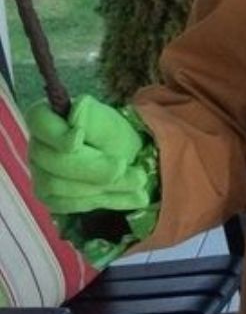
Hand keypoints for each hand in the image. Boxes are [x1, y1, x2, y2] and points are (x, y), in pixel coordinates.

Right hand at [25, 95, 155, 213]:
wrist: (123, 159)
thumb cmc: (111, 134)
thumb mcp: (108, 121)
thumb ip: (92, 116)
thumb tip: (78, 108)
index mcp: (44, 118)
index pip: (40, 124)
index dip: (58, 134)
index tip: (80, 137)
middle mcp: (37, 148)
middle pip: (55, 162)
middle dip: (96, 168)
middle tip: (133, 170)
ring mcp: (40, 175)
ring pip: (64, 188)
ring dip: (106, 187)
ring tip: (140, 181)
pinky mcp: (52, 199)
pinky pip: (73, 204)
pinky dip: (106, 200)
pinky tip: (133, 197)